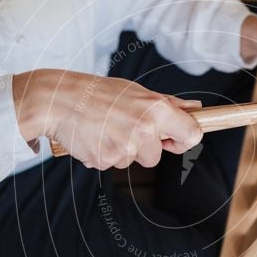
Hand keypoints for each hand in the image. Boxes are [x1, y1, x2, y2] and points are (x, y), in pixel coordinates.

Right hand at [12, 69, 202, 169]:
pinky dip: (102, 154)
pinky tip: (93, 137)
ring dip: (120, 150)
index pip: (192, 135)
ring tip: (104, 128)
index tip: (172, 140)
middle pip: (155, 157)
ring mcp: (124, 147)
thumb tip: (197, 108)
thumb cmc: (100, 94)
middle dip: (142, 148)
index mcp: (157, 109)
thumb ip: (169, 104)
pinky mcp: (105, 160)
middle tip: (122, 126)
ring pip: (131, 161)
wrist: (59, 100)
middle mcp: (144, 129)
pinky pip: (111, 164)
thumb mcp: (137, 92)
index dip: (185, 140)